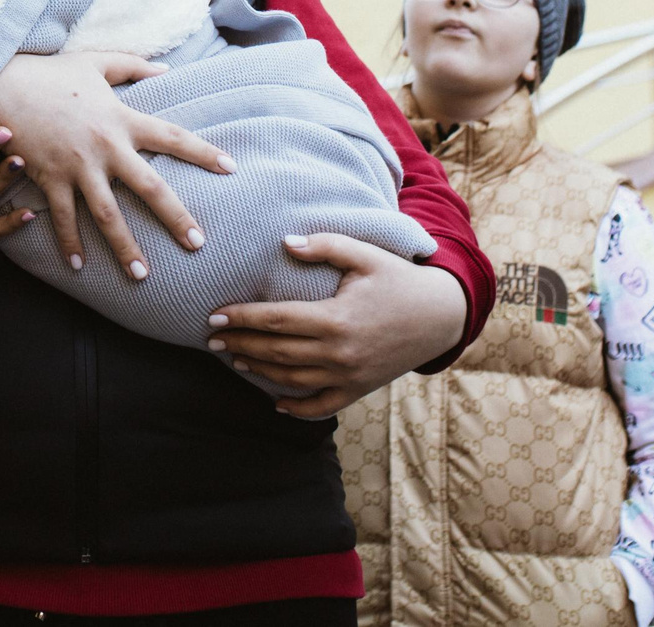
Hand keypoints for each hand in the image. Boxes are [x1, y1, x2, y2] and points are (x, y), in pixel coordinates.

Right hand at [0, 48, 231, 277]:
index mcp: (121, 119)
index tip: (231, 168)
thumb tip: (165, 69)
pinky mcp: (49, 179)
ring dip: (126, 247)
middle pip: (149, 187)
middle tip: (198, 244)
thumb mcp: (94, 61)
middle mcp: (105, 147)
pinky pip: (63, 218)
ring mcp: (77, 167)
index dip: (203, 152)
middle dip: (175, 218)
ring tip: (143, 277)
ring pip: (108, 215)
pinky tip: (80, 267)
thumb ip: (132, 65)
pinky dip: (71, 244)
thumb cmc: (48, 73)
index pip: (172, 137)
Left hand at [208, 234, 469, 418]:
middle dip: (241, 344)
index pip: (276, 320)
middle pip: (277, 352)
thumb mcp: (366, 254)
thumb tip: (285, 243)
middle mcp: (339, 353)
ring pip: (293, 380)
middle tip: (212, 340)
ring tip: (235, 358)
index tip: (215, 316)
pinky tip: (275, 402)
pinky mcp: (359, 389)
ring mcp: (349, 376)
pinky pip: (322, 406)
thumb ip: (325, 246)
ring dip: (260, 371)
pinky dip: (296, 408)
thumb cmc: (399, 279)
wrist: (441, 316)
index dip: (243, 318)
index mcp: (336, 318)